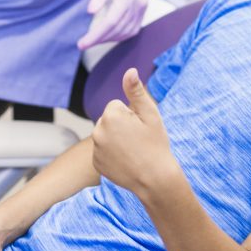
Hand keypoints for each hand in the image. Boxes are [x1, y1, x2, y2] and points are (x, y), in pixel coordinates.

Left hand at [77, 0, 156, 49]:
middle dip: (100, 39)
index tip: (82, 43)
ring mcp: (143, 7)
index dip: (96, 35)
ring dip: (110, 39)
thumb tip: (90, 12)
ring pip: (127, 32)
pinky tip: (109, 34)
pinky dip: (120, 35)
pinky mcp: (143, 8)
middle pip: (118, 29)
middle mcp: (138, 4)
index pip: (111, 22)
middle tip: (83, 43)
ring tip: (94, 39)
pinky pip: (133, 29)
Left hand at [91, 67, 175, 195]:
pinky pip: (103, 151)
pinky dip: (112, 154)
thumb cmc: (155, 143)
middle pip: (109, 119)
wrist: (155, 179)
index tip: (140, 128)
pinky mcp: (96, 163)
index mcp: (111, 115)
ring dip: (116, 139)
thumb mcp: (150, 114)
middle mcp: (98, 131)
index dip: (131, 115)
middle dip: (121, 125)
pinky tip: (126, 161)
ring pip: (106, 135)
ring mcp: (95, 149)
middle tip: (137, 140)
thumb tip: (129, 70)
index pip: (117, 106)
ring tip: (133, 151)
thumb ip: (136, 91)